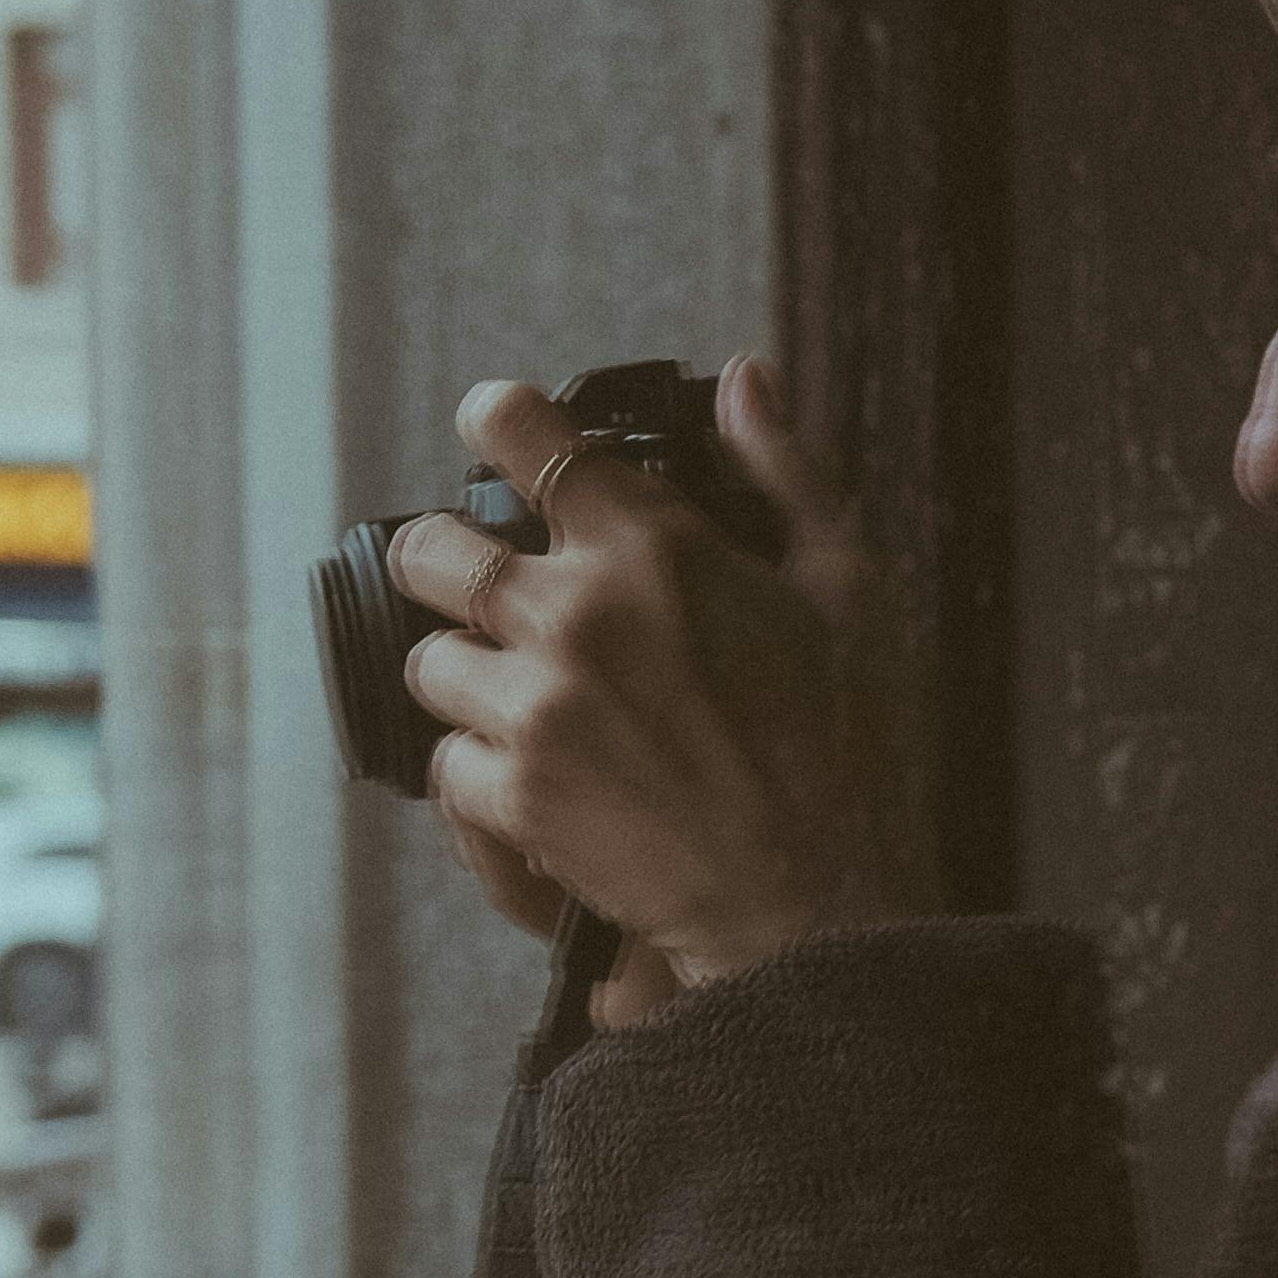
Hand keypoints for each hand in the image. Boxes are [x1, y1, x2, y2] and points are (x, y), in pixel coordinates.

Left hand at [387, 358, 902, 1010]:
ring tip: (530, 715)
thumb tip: (743, 377)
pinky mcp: (515, 794)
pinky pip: (446, 767)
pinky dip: (483, 782)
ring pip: (429, 666)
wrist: (818, 900)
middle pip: (430, 551)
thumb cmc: (848, 745)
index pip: (524, 432)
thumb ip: (784, 471)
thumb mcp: (845, 588)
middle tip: (479, 596)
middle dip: (444, 568)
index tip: (491, 425)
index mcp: (651, 547)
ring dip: (467, 686)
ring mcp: (536, 706)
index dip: (495, 417)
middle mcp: (576, 613)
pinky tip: (542, 791)